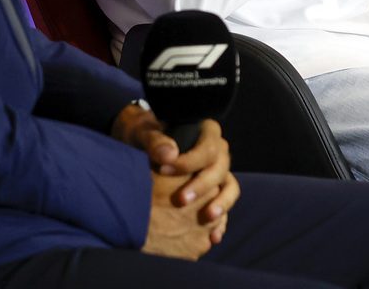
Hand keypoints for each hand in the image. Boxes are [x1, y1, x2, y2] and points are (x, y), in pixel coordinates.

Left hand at [119, 109, 238, 253]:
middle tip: (181, 200)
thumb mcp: (143, 133)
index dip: (189, 161)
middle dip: (202, 186)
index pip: (208, 148)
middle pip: (220, 168)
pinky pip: (224, 205)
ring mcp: (217, 172)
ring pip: (230, 187)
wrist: (138, 148)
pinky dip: (221, 221)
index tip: (164, 171)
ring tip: (208, 217)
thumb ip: (155, 140)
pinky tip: (213, 236)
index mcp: (206, 132)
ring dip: (221, 204)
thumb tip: (170, 154)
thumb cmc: (142, 137)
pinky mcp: (214, 192)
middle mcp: (217, 152)